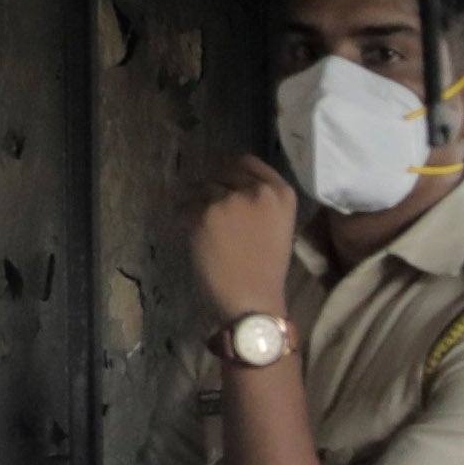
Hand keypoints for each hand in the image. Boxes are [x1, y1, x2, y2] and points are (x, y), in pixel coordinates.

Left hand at [189, 157, 300, 329]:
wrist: (253, 301)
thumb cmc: (267, 270)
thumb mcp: (278, 226)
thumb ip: (260, 201)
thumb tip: (228, 184)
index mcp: (282, 193)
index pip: (248, 163)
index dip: (231, 173)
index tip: (223, 185)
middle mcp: (257, 190)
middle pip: (223, 173)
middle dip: (213, 189)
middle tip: (209, 210)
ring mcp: (230, 201)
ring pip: (200, 189)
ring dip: (196, 205)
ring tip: (199, 226)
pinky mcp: (204, 214)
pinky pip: (183, 208)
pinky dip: (182, 220)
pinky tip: (189, 235)